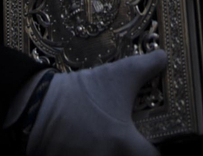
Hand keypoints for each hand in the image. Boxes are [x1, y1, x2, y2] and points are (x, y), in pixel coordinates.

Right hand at [28, 50, 165, 155]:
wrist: (39, 104)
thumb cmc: (83, 92)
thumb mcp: (118, 75)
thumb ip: (146, 67)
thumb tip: (163, 57)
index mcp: (123, 142)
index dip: (156, 150)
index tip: (154, 143)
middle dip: (133, 152)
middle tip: (132, 141)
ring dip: (113, 154)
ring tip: (109, 142)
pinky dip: (92, 154)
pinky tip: (91, 146)